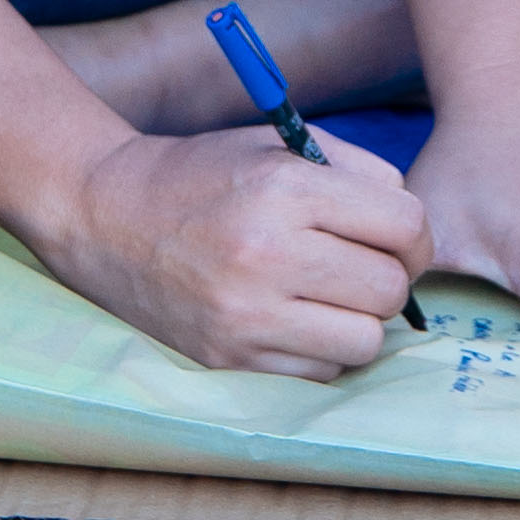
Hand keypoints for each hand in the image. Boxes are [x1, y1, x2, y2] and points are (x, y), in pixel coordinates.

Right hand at [32, 123, 434, 378]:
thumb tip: (415, 229)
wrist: (104, 215)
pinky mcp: (228, 358)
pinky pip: (320, 372)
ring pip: (364, 341)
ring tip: (329, 297)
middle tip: (359, 267)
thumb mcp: (279, 146)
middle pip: (391, 289)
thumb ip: (359, 173)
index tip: (395, 238)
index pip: (406, 226)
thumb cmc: (203, 176)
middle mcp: (267, 254)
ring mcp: (245, 315)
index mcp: (286, 190)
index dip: (414, 235)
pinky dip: (322, 350)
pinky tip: (295, 321)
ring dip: (359, 321)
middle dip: (389, 279)